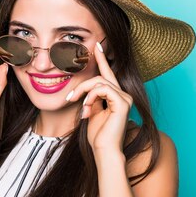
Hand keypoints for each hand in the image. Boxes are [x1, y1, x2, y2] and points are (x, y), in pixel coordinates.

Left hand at [65, 40, 132, 154]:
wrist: (104, 151)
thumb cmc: (98, 136)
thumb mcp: (91, 112)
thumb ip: (91, 99)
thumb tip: (85, 90)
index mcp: (116, 96)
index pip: (108, 74)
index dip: (102, 59)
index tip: (96, 45)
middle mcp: (123, 95)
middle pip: (101, 77)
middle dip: (83, 84)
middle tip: (70, 97)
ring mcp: (125, 98)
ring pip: (100, 82)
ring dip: (84, 92)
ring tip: (79, 107)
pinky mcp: (123, 102)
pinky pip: (103, 89)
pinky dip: (91, 97)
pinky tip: (86, 109)